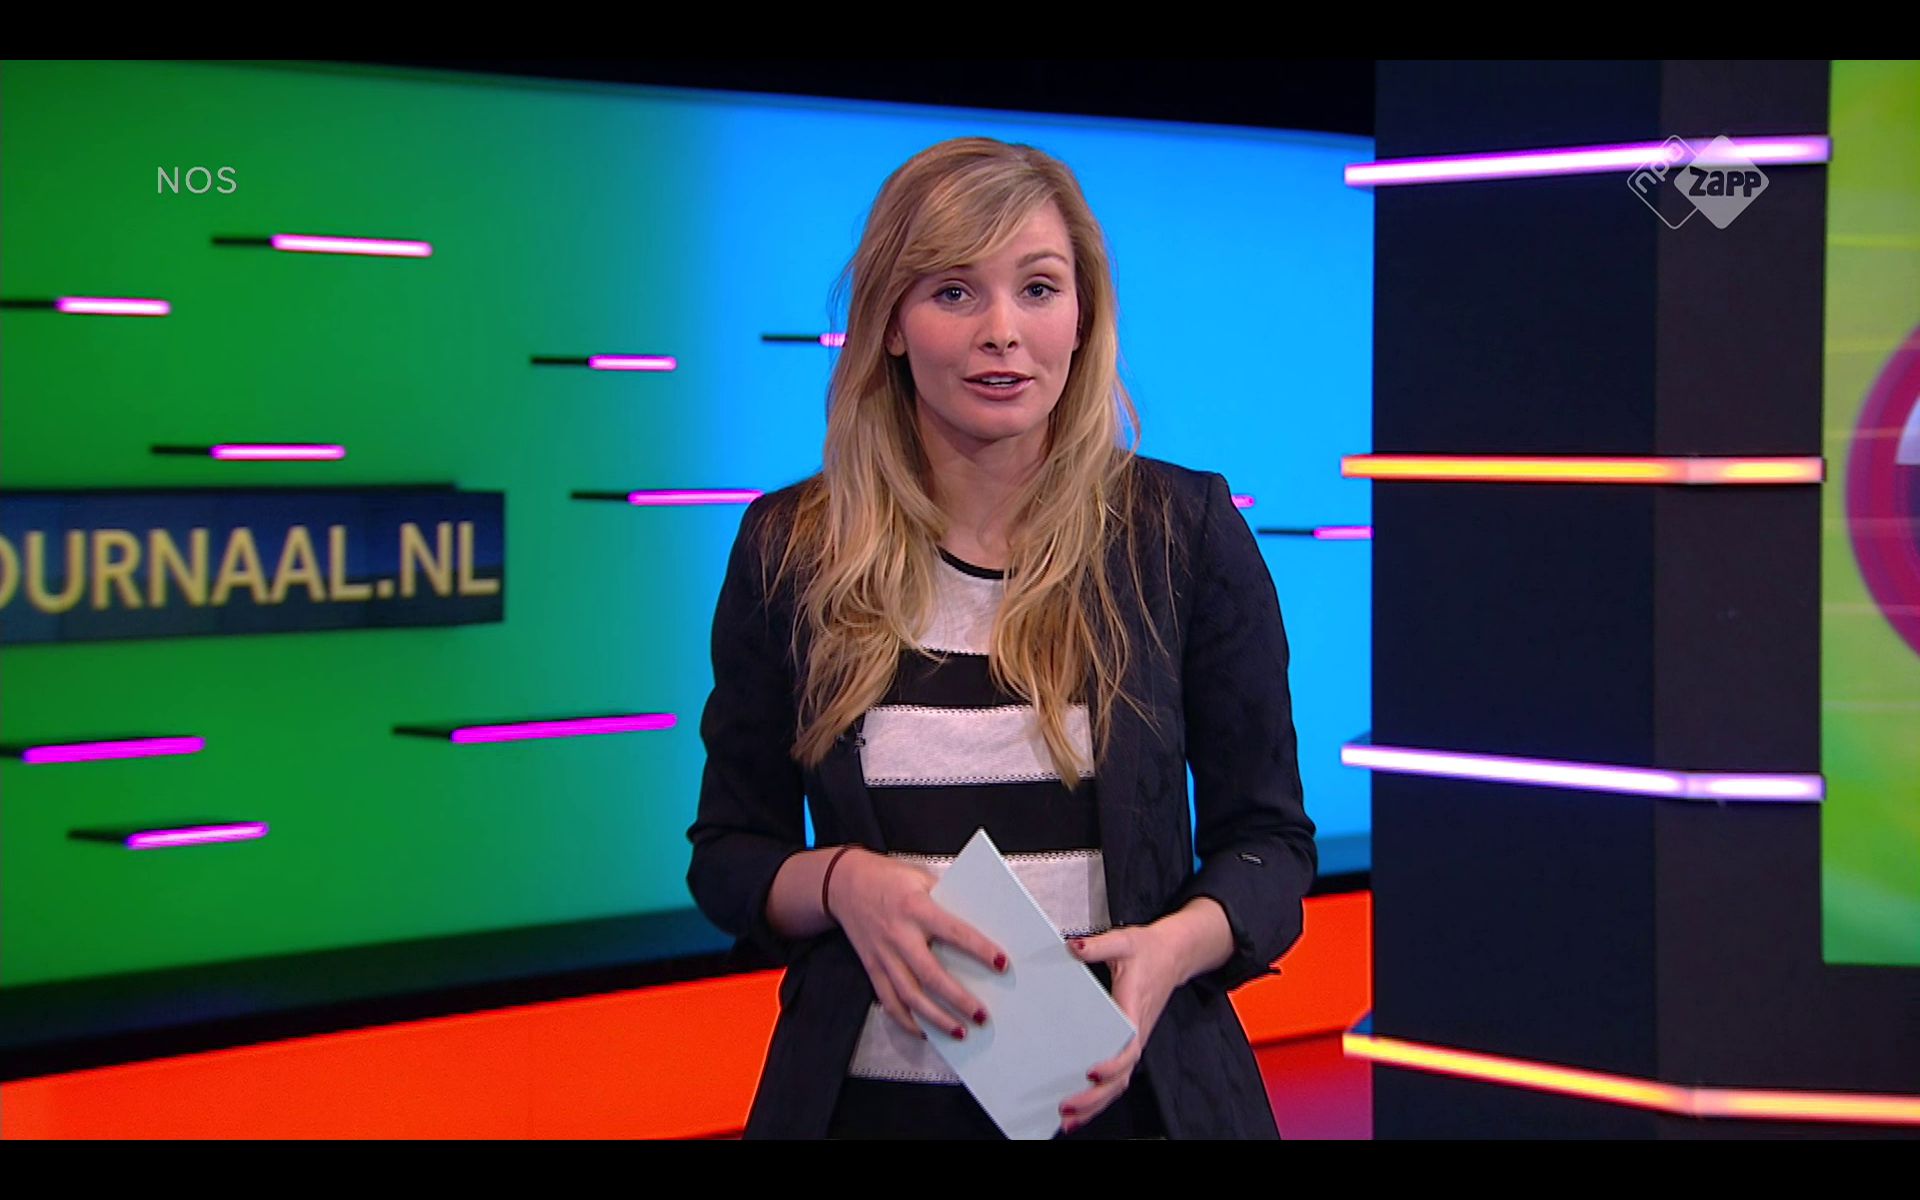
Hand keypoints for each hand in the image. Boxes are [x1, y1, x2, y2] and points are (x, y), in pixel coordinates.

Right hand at [829, 849, 1009, 1041]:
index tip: (1002, 963)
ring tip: (960, 1032)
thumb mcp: (921, 879)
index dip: (978, 949)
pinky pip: (888, 1001)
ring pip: (909, 995)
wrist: (843, 884)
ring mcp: (883, 955)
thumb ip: (946, 901)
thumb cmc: (889, 879)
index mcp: (916, 908)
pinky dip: (906, 1021)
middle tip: (982, 1016)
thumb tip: (981, 923)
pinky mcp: (872, 968)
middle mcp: (899, 935)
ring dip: (935, 1018)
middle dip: (957, 998)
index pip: (953, 932)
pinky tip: (925, 1032)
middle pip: (930, 974)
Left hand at [1053, 921, 1191, 1133]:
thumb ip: (1098, 946)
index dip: (1112, 1065)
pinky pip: (1116, 1076)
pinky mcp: (1128, 1043)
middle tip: (1067, 1108)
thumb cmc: (1148, 950)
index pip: (1129, 1049)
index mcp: (1134, 1012)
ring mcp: (1133, 1041)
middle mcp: (1136, 1033)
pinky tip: (1080, 1107)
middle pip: (1121, 1078)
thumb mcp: (1123, 941)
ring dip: (1095, 1104)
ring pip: (1118, 1083)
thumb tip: (1073, 947)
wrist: (1173, 954)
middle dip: (1095, 1098)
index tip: (1091, 1072)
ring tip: (1067, 1120)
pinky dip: (1099, 1096)